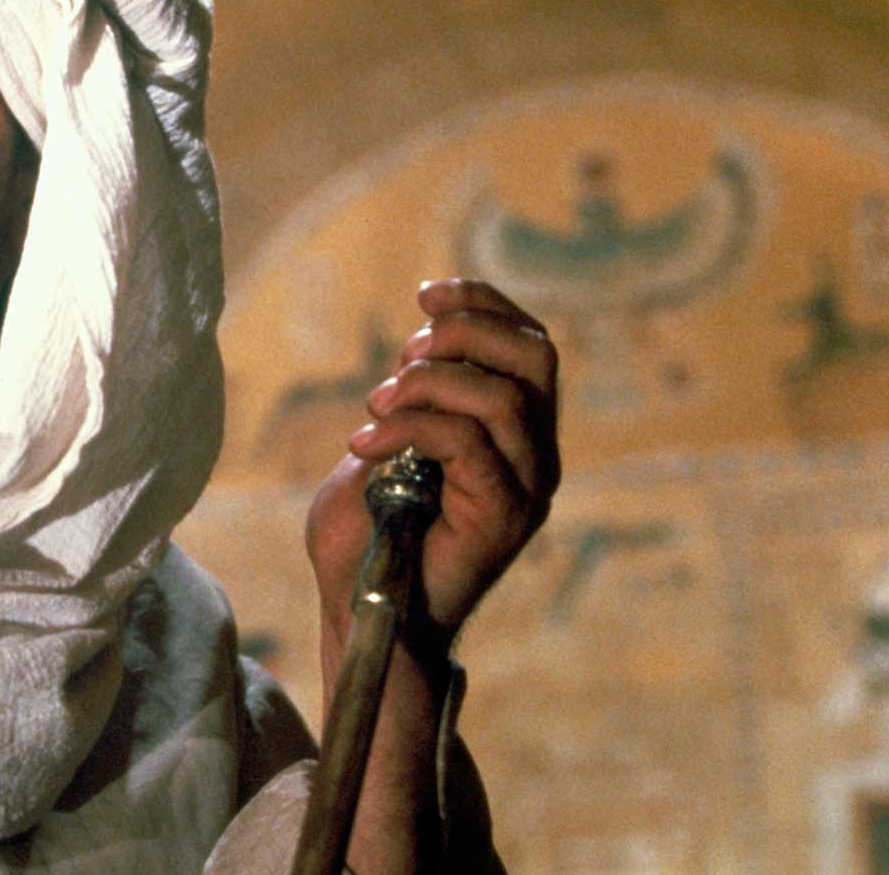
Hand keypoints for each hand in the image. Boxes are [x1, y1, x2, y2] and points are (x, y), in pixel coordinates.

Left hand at [307, 278, 559, 652]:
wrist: (363, 606)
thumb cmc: (368, 530)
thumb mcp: (389, 441)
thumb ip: (416, 392)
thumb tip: (422, 340)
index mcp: (518, 432)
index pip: (530, 344)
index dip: (483, 303)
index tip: (426, 292)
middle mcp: (537, 456)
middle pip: (535, 356)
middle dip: (464, 329)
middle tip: (403, 353)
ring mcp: (527, 488)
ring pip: (501, 397)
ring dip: (426, 384)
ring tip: (375, 406)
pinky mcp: (503, 517)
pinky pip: (467, 444)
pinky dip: (408, 428)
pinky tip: (362, 445)